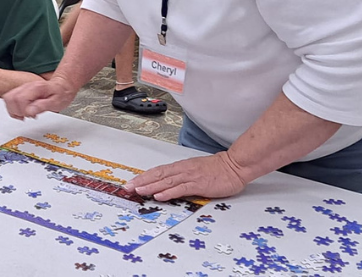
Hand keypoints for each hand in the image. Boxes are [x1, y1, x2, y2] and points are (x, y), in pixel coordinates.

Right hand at [3, 75, 76, 119]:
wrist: (62, 87)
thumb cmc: (61, 95)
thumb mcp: (56, 103)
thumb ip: (42, 106)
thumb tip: (30, 112)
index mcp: (36, 88)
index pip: (20, 99)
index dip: (23, 110)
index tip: (31, 115)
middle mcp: (27, 86)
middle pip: (10, 98)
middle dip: (16, 111)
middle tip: (27, 116)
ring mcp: (23, 88)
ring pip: (8, 98)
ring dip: (13, 109)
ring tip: (24, 115)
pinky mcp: (21, 91)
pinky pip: (10, 99)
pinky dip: (12, 108)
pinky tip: (22, 112)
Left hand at [123, 151, 247, 200]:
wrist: (235, 165)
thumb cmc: (217, 169)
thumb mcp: (195, 171)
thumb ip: (183, 177)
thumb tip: (169, 184)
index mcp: (180, 167)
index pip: (157, 171)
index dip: (143, 177)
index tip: (132, 182)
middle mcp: (182, 170)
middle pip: (157, 175)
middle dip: (141, 181)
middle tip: (127, 187)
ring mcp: (190, 176)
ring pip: (165, 181)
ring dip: (150, 186)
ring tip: (138, 191)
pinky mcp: (198, 184)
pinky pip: (180, 188)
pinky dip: (168, 192)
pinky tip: (159, 195)